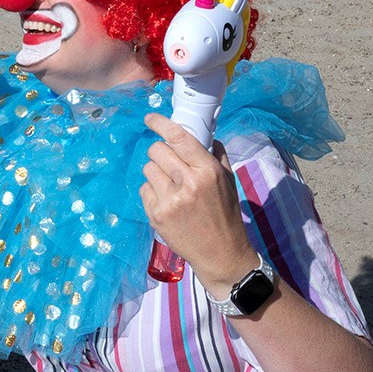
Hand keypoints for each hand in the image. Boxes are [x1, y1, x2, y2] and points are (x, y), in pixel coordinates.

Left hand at [139, 114, 257, 292]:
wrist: (221, 253)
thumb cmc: (225, 214)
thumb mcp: (229, 180)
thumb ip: (215, 154)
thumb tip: (202, 133)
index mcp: (207, 171)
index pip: (178, 137)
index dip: (160, 123)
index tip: (150, 118)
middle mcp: (187, 182)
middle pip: (156, 150)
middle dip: (160, 152)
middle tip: (168, 163)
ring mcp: (170, 200)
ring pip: (148, 169)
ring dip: (156, 173)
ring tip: (171, 187)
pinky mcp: (156, 214)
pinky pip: (144, 189)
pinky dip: (152, 192)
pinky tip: (167, 203)